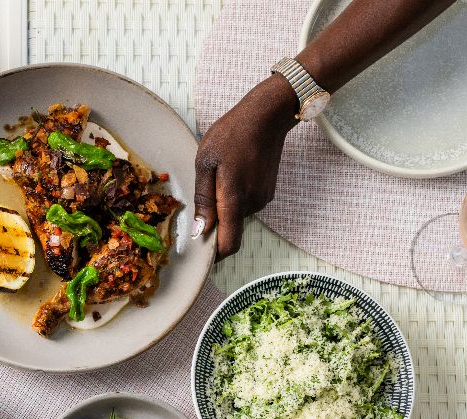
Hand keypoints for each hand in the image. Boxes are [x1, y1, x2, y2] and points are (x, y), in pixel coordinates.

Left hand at [193, 74, 298, 259]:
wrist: (266, 115)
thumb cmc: (232, 134)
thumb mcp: (205, 163)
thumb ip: (203, 200)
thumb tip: (200, 231)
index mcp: (235, 199)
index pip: (228, 244)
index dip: (214, 255)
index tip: (199, 254)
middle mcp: (253, 204)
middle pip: (230, 229)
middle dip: (214, 223)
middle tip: (200, 198)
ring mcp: (263, 199)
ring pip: (237, 216)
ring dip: (224, 208)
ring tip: (217, 178)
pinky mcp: (267, 192)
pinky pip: (245, 204)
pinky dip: (234, 199)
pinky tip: (229, 175)